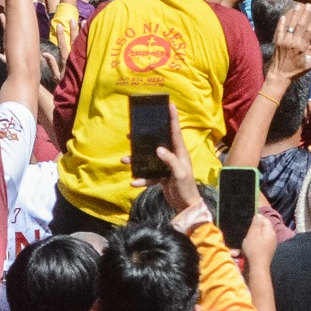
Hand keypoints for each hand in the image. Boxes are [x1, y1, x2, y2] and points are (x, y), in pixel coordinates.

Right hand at [130, 98, 205, 216]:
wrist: (186, 205)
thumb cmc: (187, 187)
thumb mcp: (180, 173)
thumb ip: (170, 160)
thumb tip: (158, 149)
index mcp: (180, 152)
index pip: (176, 131)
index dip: (173, 118)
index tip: (170, 105)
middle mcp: (173, 156)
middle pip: (158, 142)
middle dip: (145, 138)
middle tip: (132, 132)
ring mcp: (166, 166)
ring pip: (149, 159)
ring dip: (137, 160)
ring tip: (124, 160)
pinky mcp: (161, 176)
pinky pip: (148, 175)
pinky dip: (141, 179)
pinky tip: (133, 182)